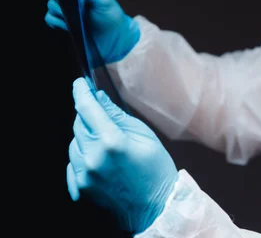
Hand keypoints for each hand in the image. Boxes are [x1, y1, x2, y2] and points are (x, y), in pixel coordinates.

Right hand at [45, 0, 140, 63]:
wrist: (114, 42)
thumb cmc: (111, 18)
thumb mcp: (103, 0)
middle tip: (74, 4)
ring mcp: (66, 10)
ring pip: (50, 4)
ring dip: (60, 11)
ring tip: (75, 18)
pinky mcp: (61, 23)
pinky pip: (49, 19)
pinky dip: (56, 22)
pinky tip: (68, 26)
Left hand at [67, 78, 177, 233]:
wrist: (155, 208)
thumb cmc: (156, 170)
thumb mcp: (145, 136)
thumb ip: (118, 116)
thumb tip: (99, 97)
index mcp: (112, 141)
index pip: (86, 108)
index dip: (81, 92)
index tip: (79, 83)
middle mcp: (93, 158)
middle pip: (78, 125)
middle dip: (88, 117)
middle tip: (106, 120)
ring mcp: (83, 176)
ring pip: (74, 144)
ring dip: (86, 139)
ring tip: (109, 148)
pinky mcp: (79, 190)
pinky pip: (72, 164)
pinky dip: (83, 158)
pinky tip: (102, 163)